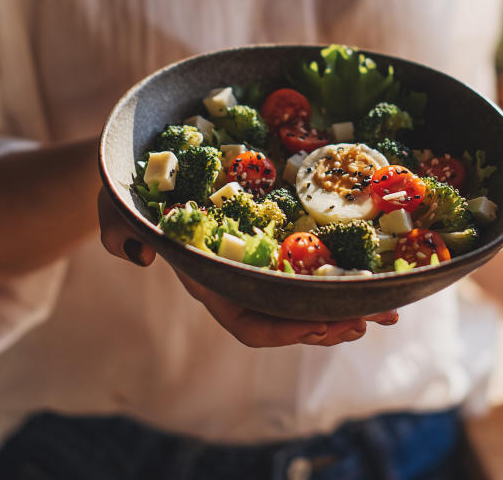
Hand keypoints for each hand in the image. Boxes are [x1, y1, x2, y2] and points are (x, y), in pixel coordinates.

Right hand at [97, 187, 398, 346]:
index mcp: (208, 280)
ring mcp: (260, 260)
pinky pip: (315, 263)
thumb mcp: (115, 207)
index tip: (320, 323)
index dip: (284, 330)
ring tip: (388, 307)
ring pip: (310, 296)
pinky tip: (376, 271)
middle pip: (291, 317)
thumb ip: (118, 230)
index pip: (246, 322)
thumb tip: (138, 256)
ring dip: (348, 305)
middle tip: (370, 319)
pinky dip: (345, 272)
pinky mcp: (277, 236)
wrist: (143, 172)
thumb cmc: (129, 194)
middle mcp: (239, 279)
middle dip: (330, 323)